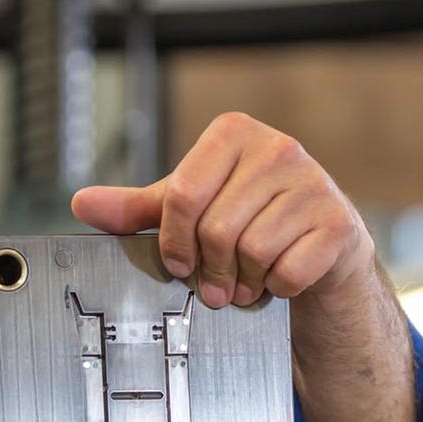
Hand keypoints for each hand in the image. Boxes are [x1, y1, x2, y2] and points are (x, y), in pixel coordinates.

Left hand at [71, 112, 373, 308]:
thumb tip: (83, 204)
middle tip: (213, 285)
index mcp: (232, 133)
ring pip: (252, 251)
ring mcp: (314, 183)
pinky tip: (278, 279)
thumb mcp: (188, 207)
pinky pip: (289, 270)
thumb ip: (136, 207)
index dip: (173, 240)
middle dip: (209, 270)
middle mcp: (277, 147)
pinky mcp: (340, 223)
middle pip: (216, 228)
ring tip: (244, 283)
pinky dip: (277, 287)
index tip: (177, 263)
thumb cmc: (247, 218)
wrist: (320, 244)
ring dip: (242, 282)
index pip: (182, 194)